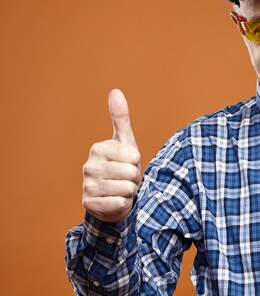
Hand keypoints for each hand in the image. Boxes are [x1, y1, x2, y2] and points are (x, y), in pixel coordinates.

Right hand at [82, 89, 141, 222]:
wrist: (113, 196)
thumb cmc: (122, 166)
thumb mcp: (125, 142)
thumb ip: (121, 118)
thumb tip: (115, 91)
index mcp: (98, 148)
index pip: (134, 156)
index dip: (136, 163)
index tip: (128, 164)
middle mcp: (88, 166)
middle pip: (131, 173)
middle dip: (134, 178)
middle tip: (125, 179)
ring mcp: (86, 185)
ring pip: (127, 189)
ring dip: (129, 192)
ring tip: (121, 189)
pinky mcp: (88, 204)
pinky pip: (119, 203)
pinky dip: (122, 204)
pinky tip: (115, 201)